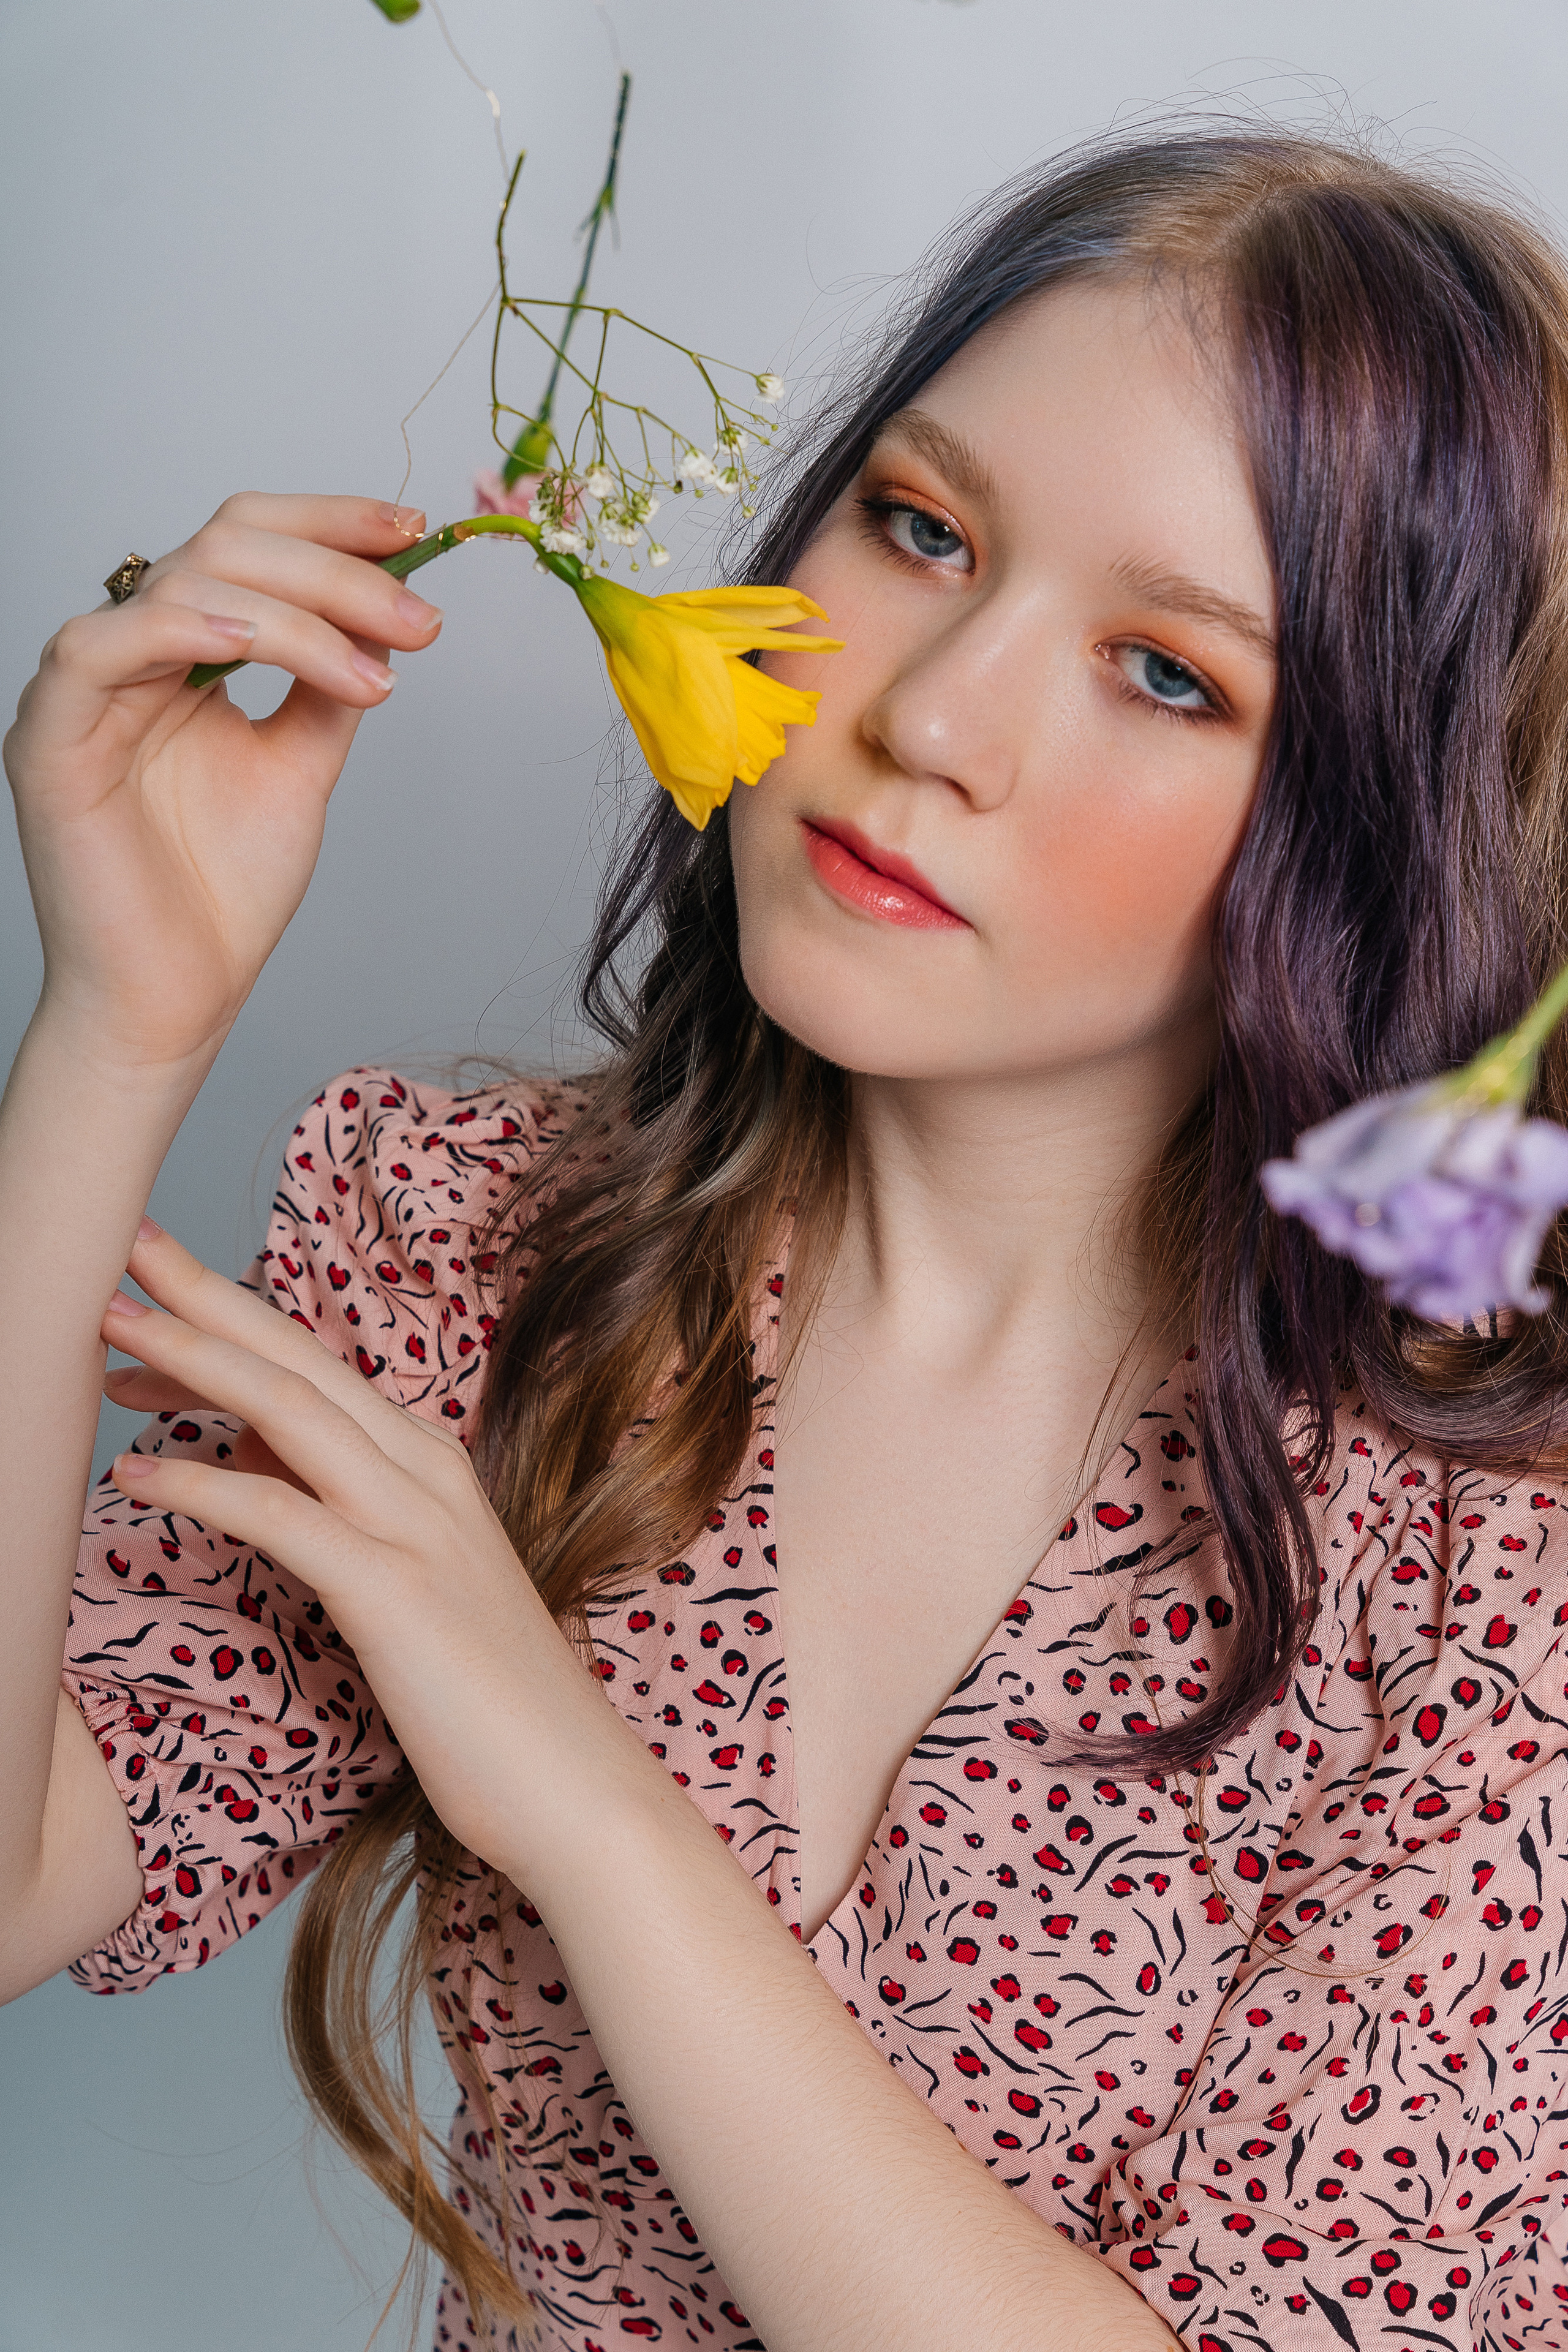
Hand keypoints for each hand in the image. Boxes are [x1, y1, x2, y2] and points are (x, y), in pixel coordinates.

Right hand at [4, 494, 444, 1072]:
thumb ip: (331, 685)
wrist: (173, 997)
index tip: (415, 533)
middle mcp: (131, 654)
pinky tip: (260, 644)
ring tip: (374, 668)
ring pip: (182, 583)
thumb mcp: (302, 766)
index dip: (330, 524)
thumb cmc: (222, 894)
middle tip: (419, 618)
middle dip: (335, 570)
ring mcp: (84, 689)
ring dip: (296, 612)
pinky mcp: (49, 734)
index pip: (248, 545)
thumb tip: (386, 613)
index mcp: (183, 654)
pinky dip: (189, 629)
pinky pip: (104, 645)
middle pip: (224, 547)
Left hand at [98, 1224, 597, 1874]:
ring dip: (191, 1357)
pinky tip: (135, 1476)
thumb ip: (337, 1511)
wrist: (574, 1787)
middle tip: (122, 1250)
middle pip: (296, 1361)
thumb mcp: (407, 1584)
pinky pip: (279, 1514)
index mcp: (431, 1465)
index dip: (226, 1329)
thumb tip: (247, 1456)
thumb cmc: (488, 1701)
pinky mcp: (394, 1591)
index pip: (312, 1372)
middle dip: (203, 1299)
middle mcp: (426, 1473)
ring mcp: (416, 1526)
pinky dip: (200, 1484)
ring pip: (286, 1411)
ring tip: (107, 1328)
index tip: (147, 1309)